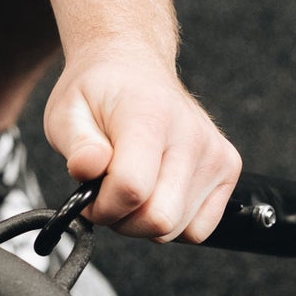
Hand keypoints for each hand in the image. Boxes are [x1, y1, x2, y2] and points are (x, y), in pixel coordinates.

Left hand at [44, 47, 242, 243]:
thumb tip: (88, 169)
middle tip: (108, 193)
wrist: (132, 66)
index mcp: (150, 116)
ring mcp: (215, 153)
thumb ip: (77, 146)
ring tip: (131, 187)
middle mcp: (192, 135)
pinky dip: (173, 223)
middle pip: (159, 220)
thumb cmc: (100, 93)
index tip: (90, 193)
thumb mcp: (67, 112)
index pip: (131, 190)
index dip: (102, 206)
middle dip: (123, 220)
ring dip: (144, 222)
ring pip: (176, 229)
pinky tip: (157, 193)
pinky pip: (199, 229)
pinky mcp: (228, 168)